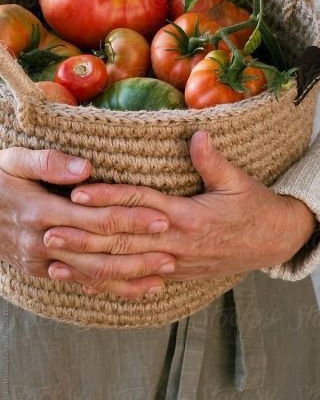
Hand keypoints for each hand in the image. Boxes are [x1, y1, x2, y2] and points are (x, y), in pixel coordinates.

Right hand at [0, 147, 173, 296]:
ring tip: (163, 274)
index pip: (96, 218)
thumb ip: (48, 161)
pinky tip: (134, 289)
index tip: (162, 217)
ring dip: (130, 276)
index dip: (131, 219)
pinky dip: (109, 288)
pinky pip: (81, 282)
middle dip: (139, 252)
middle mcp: (44, 242)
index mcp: (42, 211)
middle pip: (100, 250)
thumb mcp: (13, 161)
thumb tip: (86, 167)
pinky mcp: (43, 271)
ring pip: (93, 274)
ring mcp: (43, 261)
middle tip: (174, 251)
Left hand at [44, 132, 316, 296]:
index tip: (78, 192)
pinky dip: (111, 283)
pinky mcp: (177, 274)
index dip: (109, 197)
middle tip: (51, 231)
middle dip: (86, 236)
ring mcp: (176, 263)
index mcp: (190, 215)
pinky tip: (87, 283)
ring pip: (126, 265)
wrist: (273, 241)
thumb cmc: (255, 207)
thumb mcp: (239, 181)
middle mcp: (177, 242)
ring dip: (90, 264)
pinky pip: (139, 281)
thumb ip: (213, 161)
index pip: (141, 204)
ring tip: (57, 261)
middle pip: (125, 239)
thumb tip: (196, 133)